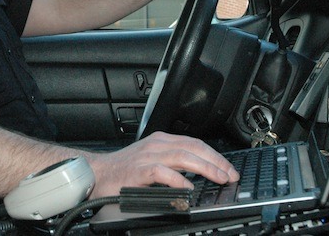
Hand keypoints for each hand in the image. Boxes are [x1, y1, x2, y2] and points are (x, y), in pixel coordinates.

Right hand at [86, 131, 239, 198]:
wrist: (97, 172)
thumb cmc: (124, 169)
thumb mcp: (152, 160)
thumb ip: (173, 163)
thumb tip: (198, 172)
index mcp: (161, 141)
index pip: (195, 143)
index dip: (215, 155)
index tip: (229, 168)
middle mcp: (157, 145)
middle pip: (194, 148)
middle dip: (216, 161)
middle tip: (230, 175)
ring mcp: (148, 156)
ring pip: (183, 157)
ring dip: (205, 168)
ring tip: (219, 178)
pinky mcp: (139, 171)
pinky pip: (163, 172)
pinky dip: (178, 180)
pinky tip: (189, 188)